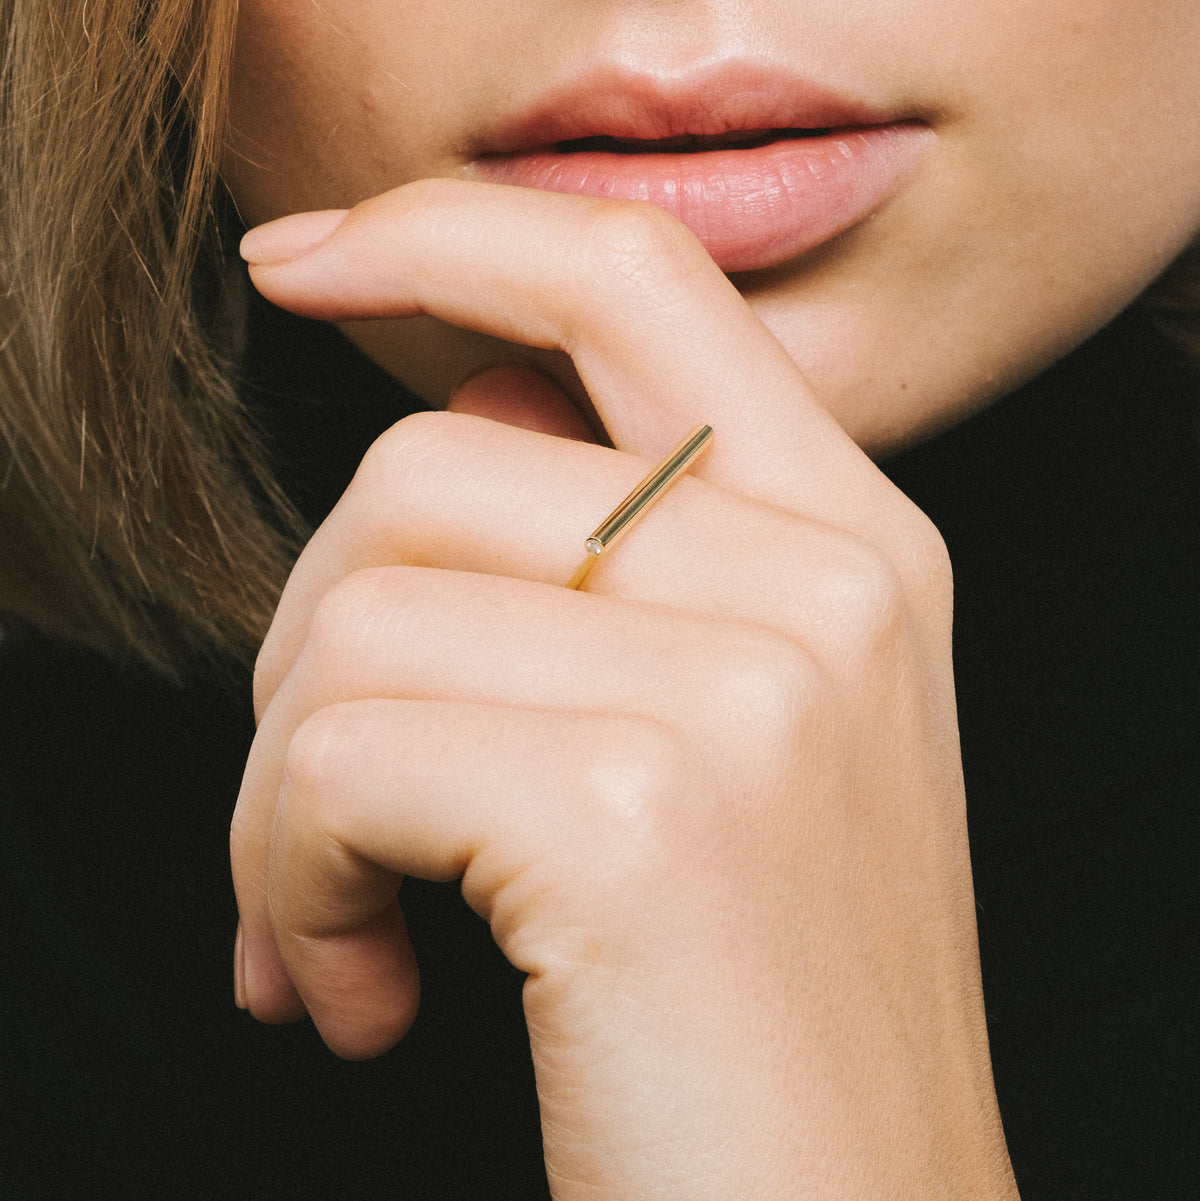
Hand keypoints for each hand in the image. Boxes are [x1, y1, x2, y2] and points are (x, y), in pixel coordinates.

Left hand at [231, 179, 1018, 1198]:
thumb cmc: (760, 1003)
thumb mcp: (743, 740)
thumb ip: (626, 555)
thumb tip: (455, 437)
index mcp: (849, 539)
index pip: (632, 280)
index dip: (449, 231)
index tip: (304, 257)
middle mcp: (823, 580)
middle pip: (431, 458)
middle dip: (311, 629)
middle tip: (323, 802)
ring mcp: (749, 687)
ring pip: (359, 613)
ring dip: (284, 789)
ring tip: (336, 923)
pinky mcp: (640, 816)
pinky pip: (336, 757)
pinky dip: (288, 878)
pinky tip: (357, 990)